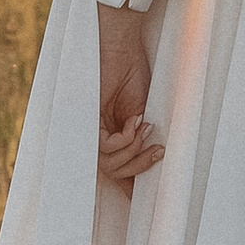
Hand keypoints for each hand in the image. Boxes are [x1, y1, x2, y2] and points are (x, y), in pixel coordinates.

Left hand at [96, 1, 163, 184]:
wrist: (121, 45)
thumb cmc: (132, 72)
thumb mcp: (143, 111)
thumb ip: (142, 138)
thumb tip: (154, 162)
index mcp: (108, 133)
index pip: (115, 169)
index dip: (129, 185)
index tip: (146, 199)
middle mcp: (95, 134)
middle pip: (112, 172)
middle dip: (138, 167)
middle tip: (158, 151)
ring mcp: (88, 129)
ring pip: (108, 164)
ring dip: (133, 151)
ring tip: (145, 128)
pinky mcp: (86, 121)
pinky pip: (105, 147)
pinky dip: (124, 139)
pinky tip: (134, 121)